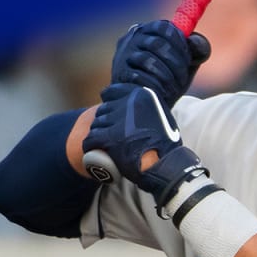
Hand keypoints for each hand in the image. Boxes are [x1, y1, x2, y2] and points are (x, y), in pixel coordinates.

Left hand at [83, 87, 204, 205]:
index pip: (113, 92)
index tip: (109, 112)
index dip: (108, 102)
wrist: (166, 164)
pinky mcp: (110, 137)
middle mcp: (129, 104)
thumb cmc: (167, 145)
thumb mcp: (162, 116)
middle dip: (105, 121)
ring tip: (104, 144)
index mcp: (142, 95)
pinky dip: (90, 145)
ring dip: (98, 134)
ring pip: (96, 124)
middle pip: (104, 109)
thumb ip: (149, 109)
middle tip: (110, 134)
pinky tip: (92, 149)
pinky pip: (91, 138)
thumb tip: (138, 111)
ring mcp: (119, 120)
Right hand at [99, 20, 211, 105]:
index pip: (164, 27)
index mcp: (148, 31)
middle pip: (157, 43)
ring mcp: (122, 56)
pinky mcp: (119, 74)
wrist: (146, 107)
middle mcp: (131, 39)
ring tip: (173, 88)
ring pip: (148, 60)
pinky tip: (161, 93)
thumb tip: (194, 41)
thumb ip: (196, 49)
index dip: (180, 42)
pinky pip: (139, 77)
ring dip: (166, 76)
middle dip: (176, 62)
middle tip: (183, 77)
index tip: (189, 58)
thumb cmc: (167, 80)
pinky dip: (155, 86)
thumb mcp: (186, 64)